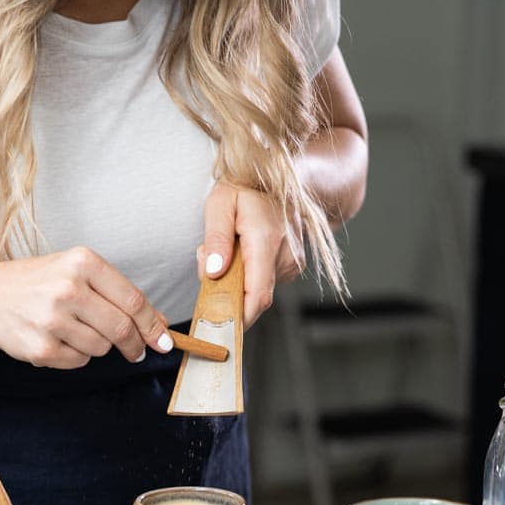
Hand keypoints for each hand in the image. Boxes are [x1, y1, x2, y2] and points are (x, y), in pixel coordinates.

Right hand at [0, 247, 172, 368]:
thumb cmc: (38, 282)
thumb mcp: (76, 272)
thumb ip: (118, 293)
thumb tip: (159, 324)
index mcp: (82, 262)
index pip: (133, 301)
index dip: (153, 325)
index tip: (164, 340)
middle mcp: (67, 288)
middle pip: (122, 328)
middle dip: (135, 345)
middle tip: (136, 352)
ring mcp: (52, 319)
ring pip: (101, 347)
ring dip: (98, 346)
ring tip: (74, 330)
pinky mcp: (41, 348)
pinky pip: (79, 361)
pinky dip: (76, 356)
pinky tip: (57, 339)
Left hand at [198, 182, 303, 328]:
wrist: (280, 178)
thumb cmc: (246, 188)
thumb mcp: (219, 203)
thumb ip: (216, 237)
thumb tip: (215, 272)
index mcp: (266, 240)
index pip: (256, 297)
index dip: (237, 318)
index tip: (217, 326)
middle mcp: (286, 256)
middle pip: (252, 297)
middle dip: (226, 292)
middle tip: (211, 262)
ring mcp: (293, 263)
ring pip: (257, 290)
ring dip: (235, 281)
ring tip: (229, 250)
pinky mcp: (292, 267)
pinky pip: (264, 283)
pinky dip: (247, 275)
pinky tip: (243, 253)